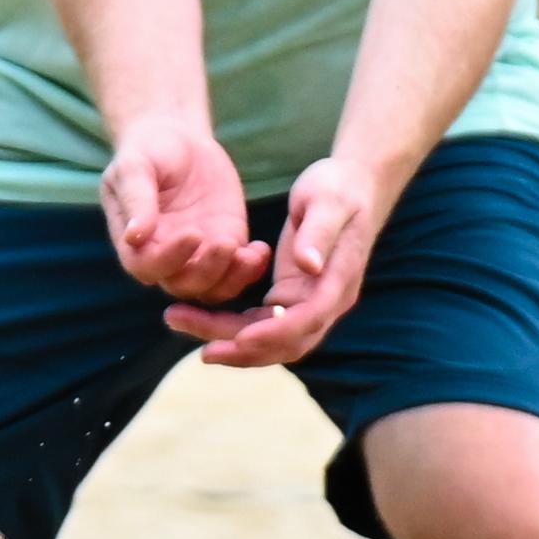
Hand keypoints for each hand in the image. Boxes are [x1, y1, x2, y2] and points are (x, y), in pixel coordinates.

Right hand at [98, 110, 268, 307]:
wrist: (179, 141)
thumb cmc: (149, 151)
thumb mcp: (136, 166)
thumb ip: (135, 199)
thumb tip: (134, 236)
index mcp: (136, 243)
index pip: (147, 266)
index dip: (170, 258)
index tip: (192, 233)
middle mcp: (165, 258)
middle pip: (182, 284)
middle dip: (206, 271)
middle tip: (225, 243)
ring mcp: (197, 256)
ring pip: (212, 288)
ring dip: (231, 277)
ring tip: (248, 254)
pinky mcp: (225, 246)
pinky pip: (237, 272)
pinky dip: (250, 269)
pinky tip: (260, 250)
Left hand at [182, 157, 382, 366]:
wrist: (352, 186)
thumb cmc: (338, 188)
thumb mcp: (327, 201)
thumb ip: (318, 232)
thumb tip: (309, 264)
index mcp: (337, 281)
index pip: (308, 320)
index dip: (275, 333)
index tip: (239, 339)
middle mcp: (326, 302)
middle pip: (287, 342)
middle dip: (245, 350)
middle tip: (202, 352)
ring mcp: (310, 303)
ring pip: (272, 339)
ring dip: (232, 342)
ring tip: (186, 326)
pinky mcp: (293, 297)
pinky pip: (263, 323)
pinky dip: (235, 328)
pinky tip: (202, 319)